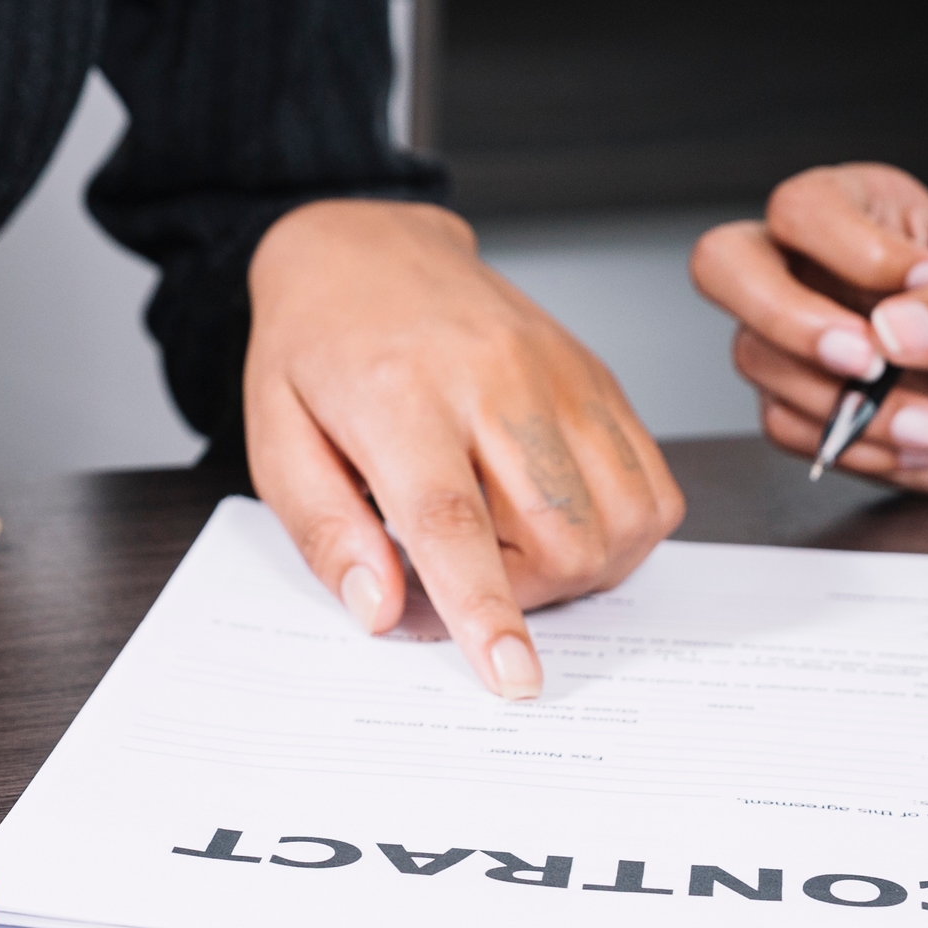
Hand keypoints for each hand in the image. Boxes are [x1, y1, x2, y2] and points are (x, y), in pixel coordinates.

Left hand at [244, 200, 680, 698]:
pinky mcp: (599, 378)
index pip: (454, 521)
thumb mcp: (275, 439)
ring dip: (578, 566)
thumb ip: (325, 532)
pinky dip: (618, 530)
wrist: (370, 249)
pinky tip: (556, 512)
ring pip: (623, 517)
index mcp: (399, 394)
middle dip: (526, 594)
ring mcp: (560, 374)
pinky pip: (652, 485)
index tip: (512, 677)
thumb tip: (380, 610)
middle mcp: (495, 378)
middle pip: (561, 533)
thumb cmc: (317, 347)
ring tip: (510, 536)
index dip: (487, 610)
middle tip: (468, 571)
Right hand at [689, 164, 927, 488]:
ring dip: (849, 403)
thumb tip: (897, 325)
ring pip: (756, 357)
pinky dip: (856, 445)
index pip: (804, 208)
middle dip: (791, 321)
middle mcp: (817, 269)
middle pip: (727, 265)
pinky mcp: (804, 406)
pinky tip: (916, 440)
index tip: (921, 283)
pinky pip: (786, 426)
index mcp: (867, 213)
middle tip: (868, 361)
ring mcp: (801, 341)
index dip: (849, 250)